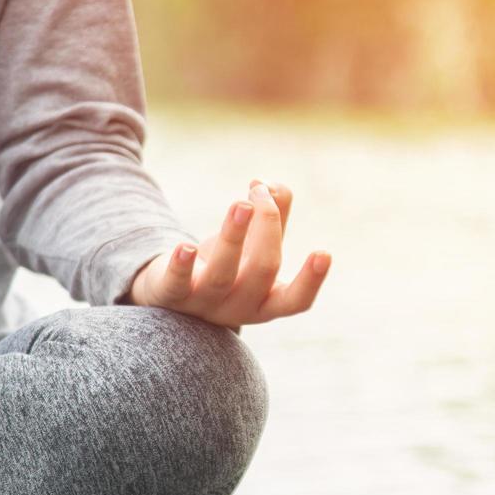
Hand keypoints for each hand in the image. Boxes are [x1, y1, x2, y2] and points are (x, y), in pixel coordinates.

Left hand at [125, 180, 330, 327]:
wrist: (170, 295)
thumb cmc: (224, 267)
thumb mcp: (252, 246)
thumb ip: (271, 218)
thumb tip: (274, 186)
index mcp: (265, 301)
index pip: (295, 301)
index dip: (311, 280)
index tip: (324, 252)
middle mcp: (238, 308)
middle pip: (262, 270)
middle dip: (267, 226)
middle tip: (260, 191)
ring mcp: (203, 304)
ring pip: (221, 274)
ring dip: (234, 236)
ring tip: (242, 203)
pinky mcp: (170, 296)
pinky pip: (175, 284)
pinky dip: (182, 265)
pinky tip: (186, 246)